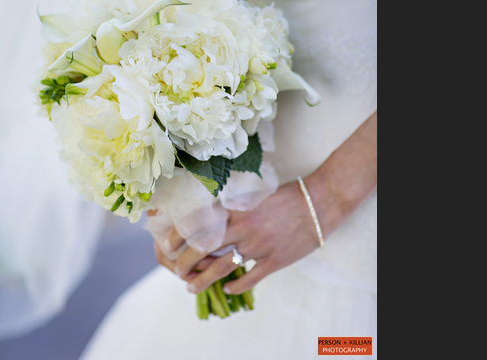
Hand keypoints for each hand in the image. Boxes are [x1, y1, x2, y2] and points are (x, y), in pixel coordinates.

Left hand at [165, 180, 321, 295]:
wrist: (318, 203)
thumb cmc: (287, 195)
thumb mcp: (255, 195)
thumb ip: (234, 206)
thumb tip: (213, 213)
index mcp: (237, 211)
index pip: (200, 223)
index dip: (180, 235)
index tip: (168, 243)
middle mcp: (244, 229)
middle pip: (205, 249)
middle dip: (185, 262)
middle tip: (176, 269)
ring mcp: (259, 247)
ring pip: (223, 268)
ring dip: (203, 280)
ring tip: (190, 287)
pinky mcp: (274, 261)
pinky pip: (250, 279)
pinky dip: (236, 287)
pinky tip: (228, 290)